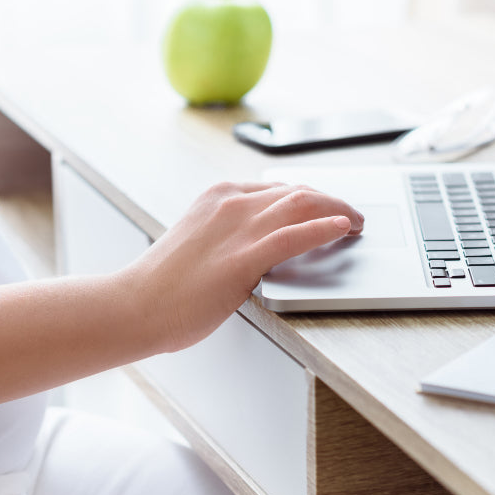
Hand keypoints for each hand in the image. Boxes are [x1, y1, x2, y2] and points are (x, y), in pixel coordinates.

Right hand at [126, 182, 362, 351]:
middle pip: (297, 192)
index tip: (329, 205)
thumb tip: (259, 246)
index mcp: (218, 196)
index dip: (312, 196)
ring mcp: (238, 228)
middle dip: (332, 201)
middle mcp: (231, 203)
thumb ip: (229, 236)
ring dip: (338, 210)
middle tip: (353, 215)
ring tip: (357, 222)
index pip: (279, 188)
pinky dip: (325, 228)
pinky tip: (343, 228)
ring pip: (303, 205)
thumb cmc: (163, 286)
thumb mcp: (200, 243)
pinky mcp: (244, 258)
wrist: (136, 306)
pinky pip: (295, 236)